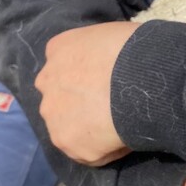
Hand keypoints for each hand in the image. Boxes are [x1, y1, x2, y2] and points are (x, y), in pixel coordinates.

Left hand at [36, 22, 138, 165]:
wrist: (140, 80)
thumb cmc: (135, 50)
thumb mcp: (111, 35)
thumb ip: (99, 51)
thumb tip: (111, 66)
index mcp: (59, 48)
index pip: (65, 65)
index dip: (86, 76)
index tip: (106, 82)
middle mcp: (46, 80)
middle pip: (59, 96)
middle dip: (79, 102)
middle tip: (111, 105)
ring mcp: (53, 113)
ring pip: (68, 125)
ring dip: (88, 128)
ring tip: (119, 125)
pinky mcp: (66, 141)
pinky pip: (87, 151)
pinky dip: (106, 149)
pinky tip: (126, 137)